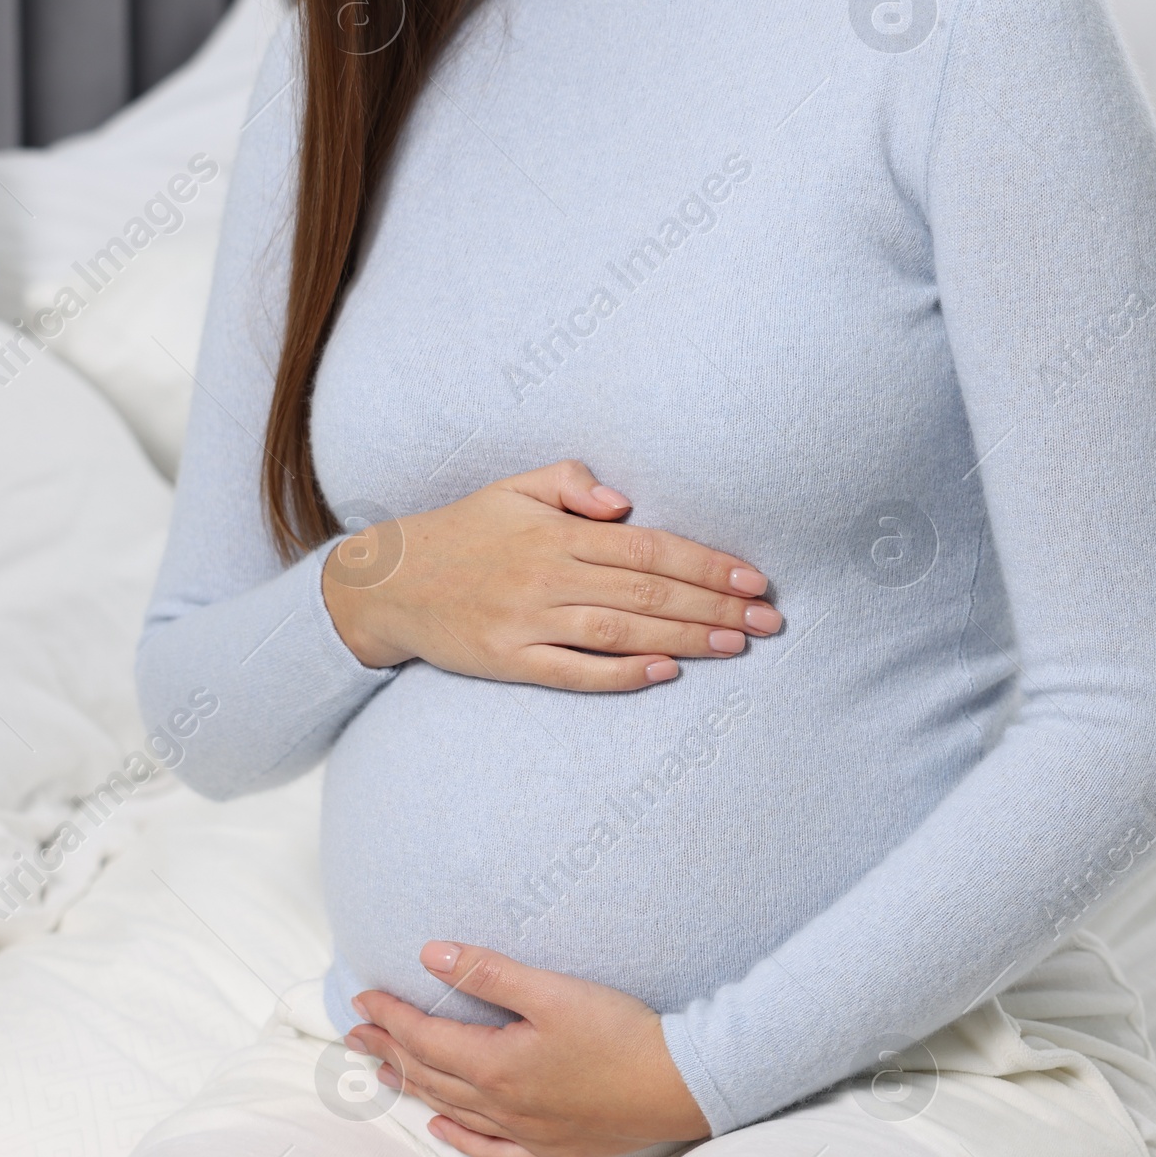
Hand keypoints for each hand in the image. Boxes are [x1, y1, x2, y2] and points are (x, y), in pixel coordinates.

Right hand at [321, 460, 780, 692]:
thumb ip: (570, 482)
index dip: (705, 563)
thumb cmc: (463, 531)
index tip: (753, 578)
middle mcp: (546, 574)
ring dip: (685, 640)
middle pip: (646, 593)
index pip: (647, 547)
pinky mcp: (508, 660)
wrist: (387, 581)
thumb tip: (622, 501)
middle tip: (768, 620)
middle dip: (714, 606)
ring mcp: (526, 621)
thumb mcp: (512, 487)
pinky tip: (665, 673)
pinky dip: (622, 674)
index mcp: (555, 531)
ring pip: (620, 632)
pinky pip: (573, 672)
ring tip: (736, 646)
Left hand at [347, 942, 711, 1156]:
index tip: (362, 997)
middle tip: (354, 1032)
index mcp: (497, 1065)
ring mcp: (526, 1133)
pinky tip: (441, 1129)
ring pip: (453, 1111)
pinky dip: (460, 1139)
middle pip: (430, 1075)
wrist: (679, 1084)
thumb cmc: (620, 1032)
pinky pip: (492, 1151)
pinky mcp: (553, 1148)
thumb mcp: (552, 990)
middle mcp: (502, 1105)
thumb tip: (430, 955)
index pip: (426, 1038)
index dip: (390, 1015)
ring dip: (412, 1088)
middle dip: (389, 1049)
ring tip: (381, 1071)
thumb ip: (489, 972)